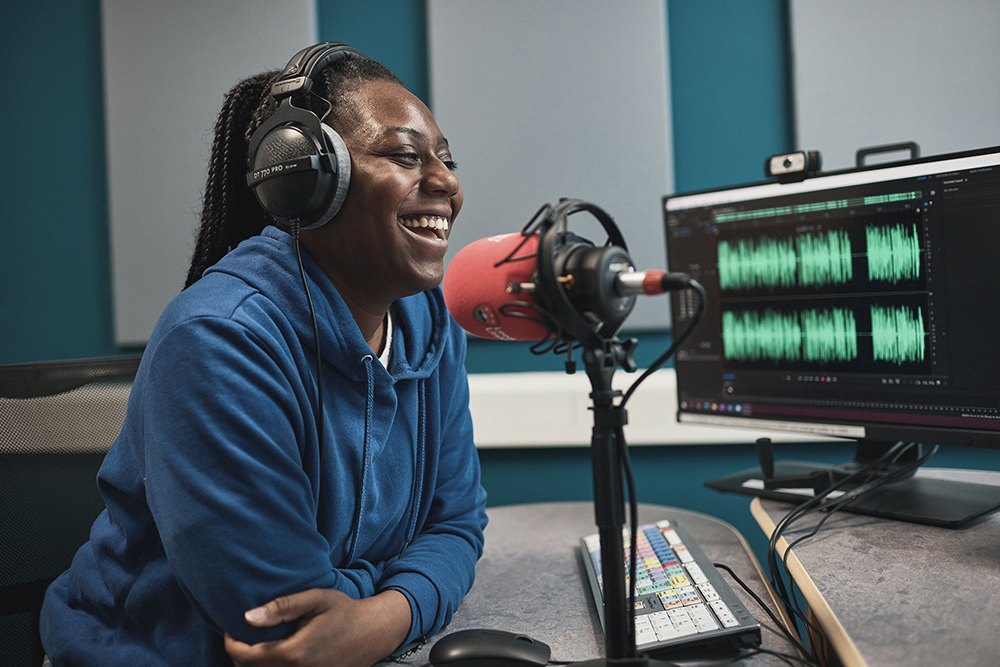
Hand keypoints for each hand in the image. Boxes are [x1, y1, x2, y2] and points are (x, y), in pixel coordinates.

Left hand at [225, 588, 410, 666]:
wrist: (373, 633)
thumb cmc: (344, 612)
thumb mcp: (315, 600)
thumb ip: (281, 608)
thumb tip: (248, 617)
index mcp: (294, 653)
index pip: (246, 657)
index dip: (232, 644)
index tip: (230, 629)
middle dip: (240, 655)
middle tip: (242, 636)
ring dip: (255, 663)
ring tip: (256, 645)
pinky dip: (272, 666)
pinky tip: (275, 654)